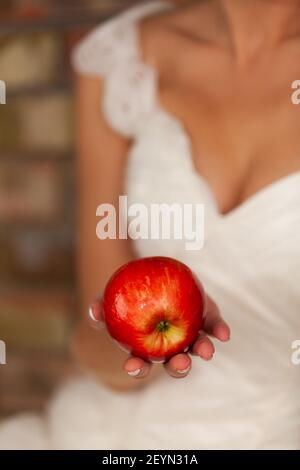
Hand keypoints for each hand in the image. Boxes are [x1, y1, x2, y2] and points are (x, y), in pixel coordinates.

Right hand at [89, 295, 229, 379]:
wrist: (156, 283)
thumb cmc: (130, 297)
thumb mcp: (114, 301)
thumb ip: (102, 306)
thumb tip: (93, 310)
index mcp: (147, 351)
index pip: (141, 364)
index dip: (137, 368)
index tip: (133, 365)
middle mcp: (172, 349)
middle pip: (175, 364)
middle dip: (178, 367)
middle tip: (179, 362)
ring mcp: (192, 337)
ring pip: (198, 349)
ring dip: (202, 350)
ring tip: (206, 351)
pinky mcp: (208, 321)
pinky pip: (214, 326)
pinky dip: (219, 330)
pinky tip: (224, 334)